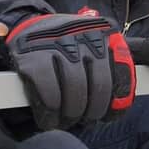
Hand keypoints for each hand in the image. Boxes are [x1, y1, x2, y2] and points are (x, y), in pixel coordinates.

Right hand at [0, 13, 134, 131]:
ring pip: (75, 90)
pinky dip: (50, 111)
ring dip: (72, 113)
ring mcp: (57, 44)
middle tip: (86, 120)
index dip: (117, 102)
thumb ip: (114, 68)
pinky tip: (49, 118)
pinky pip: (49, 92)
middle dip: (93, 110)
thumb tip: (119, 106)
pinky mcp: (32, 56)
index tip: (107, 116)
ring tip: (67, 120)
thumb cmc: (68, 46)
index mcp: (105, 35)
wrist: (27, 27)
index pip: (121, 74)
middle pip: (99, 85)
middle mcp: (84, 36)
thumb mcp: (95, 47)